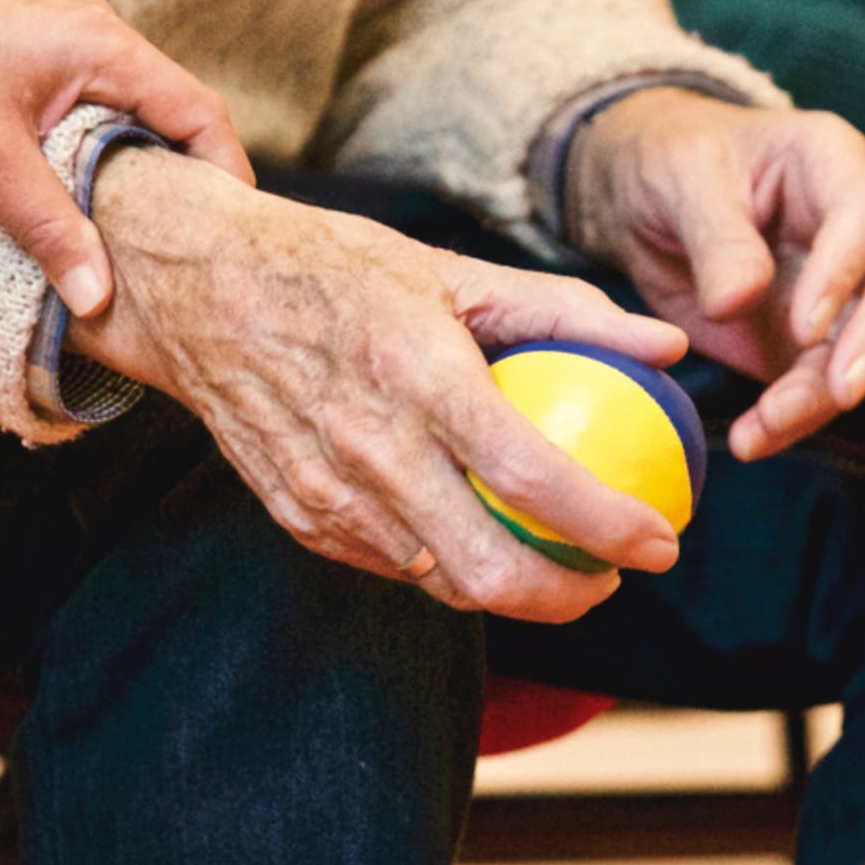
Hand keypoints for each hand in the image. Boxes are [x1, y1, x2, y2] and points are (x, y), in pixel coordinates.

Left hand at [0, 0, 253, 317]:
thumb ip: (50, 228)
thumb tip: (99, 299)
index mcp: (103, 45)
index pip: (199, 112)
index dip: (225, 176)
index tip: (229, 239)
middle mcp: (95, 34)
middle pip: (172, 114)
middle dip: (185, 182)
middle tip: (189, 253)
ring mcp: (62, 41)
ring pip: (128, 114)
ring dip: (136, 171)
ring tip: (138, 240)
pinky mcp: (31, 56)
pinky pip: (90, 109)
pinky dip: (97, 155)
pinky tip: (79, 201)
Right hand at [69, 149, 689, 623]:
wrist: (198, 290)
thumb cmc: (334, 268)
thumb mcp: (451, 269)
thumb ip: (565, 310)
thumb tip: (666, 345)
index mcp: (419, 376)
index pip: (533, 478)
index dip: (609, 526)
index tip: (661, 541)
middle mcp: (371, 448)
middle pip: (489, 571)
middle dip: (570, 596)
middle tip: (612, 576)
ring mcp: (328, 494)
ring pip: (441, 582)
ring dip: (512, 590)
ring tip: (555, 563)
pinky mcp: (299, 517)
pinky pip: (392, 565)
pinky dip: (445, 565)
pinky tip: (475, 537)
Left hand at [565, 88, 864, 461]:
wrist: (644, 199)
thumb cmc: (671, 162)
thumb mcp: (680, 181)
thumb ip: (716, 238)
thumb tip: (739, 302)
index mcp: (830, 162)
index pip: (863, 219)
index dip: (843, 275)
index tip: (804, 327)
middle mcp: (857, 226)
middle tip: (840, 392)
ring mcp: (846, 287)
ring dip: (826, 396)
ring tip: (764, 427)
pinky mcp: (817, 340)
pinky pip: (826, 385)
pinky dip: (796, 418)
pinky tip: (753, 439)